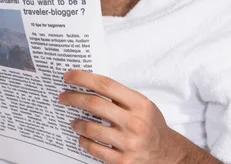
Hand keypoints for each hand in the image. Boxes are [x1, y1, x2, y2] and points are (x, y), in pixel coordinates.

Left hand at [59, 70, 220, 163]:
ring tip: (73, 121)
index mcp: (139, 104)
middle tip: (63, 97)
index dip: (83, 78)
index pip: (105, 85)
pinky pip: (94, 149)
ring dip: (77, 123)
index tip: (68, 76)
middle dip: (73, 98)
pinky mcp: (123, 161)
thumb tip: (87, 85)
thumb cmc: (150, 124)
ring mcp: (128, 143)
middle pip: (94, 104)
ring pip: (91, 128)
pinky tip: (82, 138)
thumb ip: (120, 96)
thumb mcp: (142, 105)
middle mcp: (135, 122)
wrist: (167, 153)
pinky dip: (84, 141)